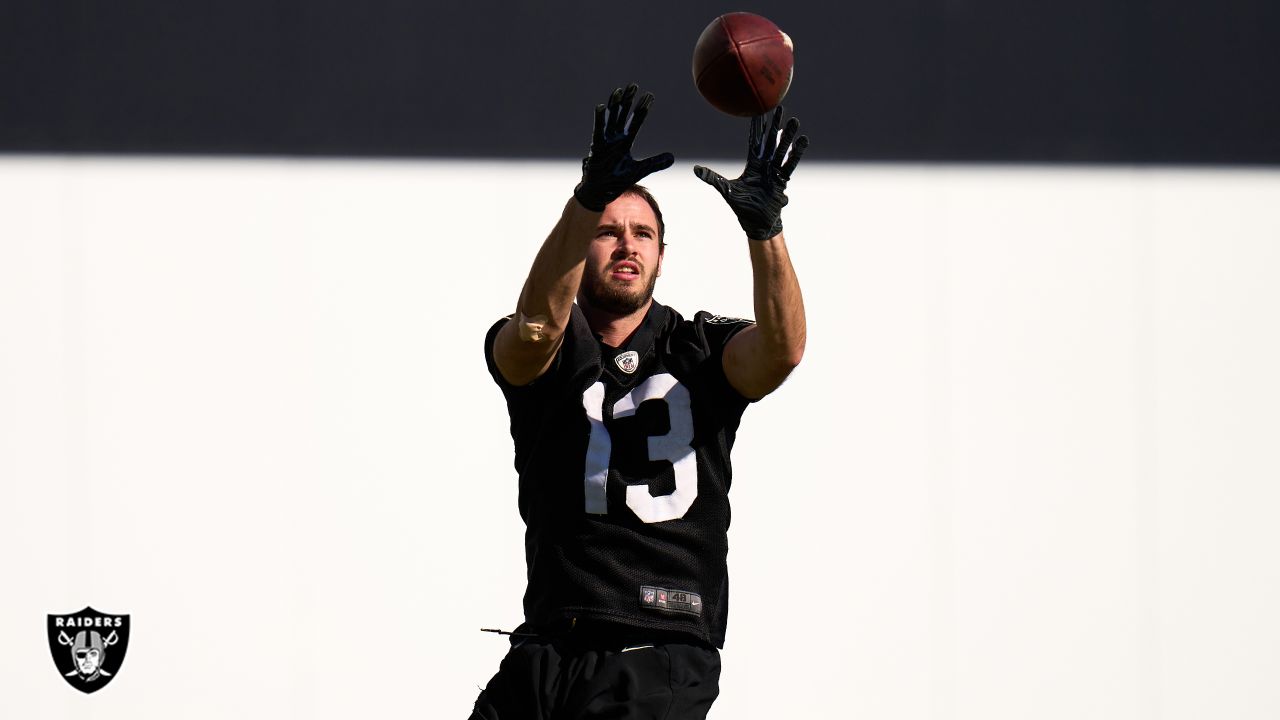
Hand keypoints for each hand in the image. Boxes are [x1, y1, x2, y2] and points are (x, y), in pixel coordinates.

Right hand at [573, 84, 675, 211]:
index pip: (636, 121)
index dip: (642, 109)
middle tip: (634, 86)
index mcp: (625, 141)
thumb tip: (672, 158)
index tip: (649, 96)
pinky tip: (602, 107)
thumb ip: (655, 163)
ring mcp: (606, 141)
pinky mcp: (597, 146)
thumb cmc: (617, 179)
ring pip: (611, 118)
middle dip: (629, 101)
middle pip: (623, 115)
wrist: (601, 191)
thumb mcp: (640, 170)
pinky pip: (598, 130)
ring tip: (619, 91)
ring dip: (615, 105)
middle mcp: (616, 138)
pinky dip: (600, 119)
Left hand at [694, 107, 807, 240]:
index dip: (757, 127)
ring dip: (788, 136)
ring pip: (782, 149)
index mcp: (752, 164)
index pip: (754, 141)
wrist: (757, 224)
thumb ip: (713, 178)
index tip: (759, 111)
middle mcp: (765, 165)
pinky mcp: (782, 180)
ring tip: (795, 121)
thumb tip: (695, 169)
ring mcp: (775, 172)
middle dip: (775, 125)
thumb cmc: (743, 208)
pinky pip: (790, 164)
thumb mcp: (726, 190)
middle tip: (779, 107)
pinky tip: (803, 141)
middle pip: (770, 140)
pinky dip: (796, 153)